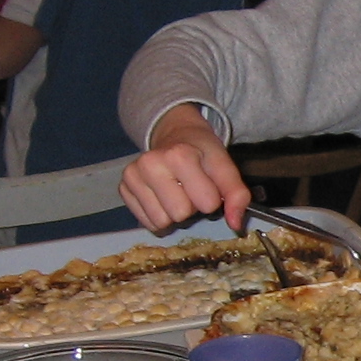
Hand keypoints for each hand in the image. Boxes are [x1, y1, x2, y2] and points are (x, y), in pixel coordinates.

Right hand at [120, 105, 249, 232]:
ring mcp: (132, 176)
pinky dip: (159, 215)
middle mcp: (150, 163)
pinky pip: (148, 223)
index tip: (207, 183)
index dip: (212, 198)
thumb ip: (237, 194)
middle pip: (180, 214)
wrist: (175, 135)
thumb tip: (235, 225)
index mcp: (179, 154)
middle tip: (189, 188)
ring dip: (174, 213)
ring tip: (176, 192)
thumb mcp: (225, 166)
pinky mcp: (123, 189)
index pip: (207, 203)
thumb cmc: (201, 152)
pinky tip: (162, 197)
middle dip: (191, 206)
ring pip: (162, 222)